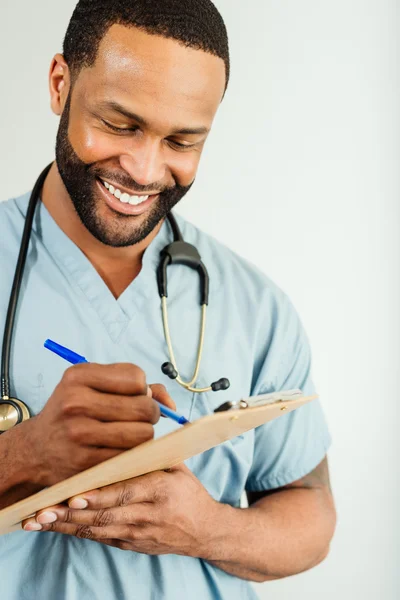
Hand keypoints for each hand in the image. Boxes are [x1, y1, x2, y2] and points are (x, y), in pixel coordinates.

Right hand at [23, 362, 175, 486]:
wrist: (34, 450)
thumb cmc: (72, 414)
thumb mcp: (92, 386)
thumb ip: (135, 386)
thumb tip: (171, 404)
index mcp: (78, 376)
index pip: (136, 377)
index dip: (142, 389)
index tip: (132, 397)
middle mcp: (76, 402)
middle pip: (144, 406)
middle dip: (149, 413)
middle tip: (137, 418)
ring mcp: (80, 432)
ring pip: (142, 433)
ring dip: (143, 435)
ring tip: (128, 433)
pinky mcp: (86, 461)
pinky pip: (131, 456)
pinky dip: (132, 453)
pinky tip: (118, 449)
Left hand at [23, 464, 222, 558]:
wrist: (205, 530)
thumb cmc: (188, 492)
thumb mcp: (178, 466)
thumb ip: (155, 450)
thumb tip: (134, 425)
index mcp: (161, 491)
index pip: (127, 493)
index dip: (100, 496)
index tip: (76, 494)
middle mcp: (148, 515)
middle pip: (105, 516)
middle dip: (72, 513)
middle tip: (44, 509)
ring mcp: (138, 533)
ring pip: (97, 530)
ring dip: (66, 525)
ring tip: (40, 519)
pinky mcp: (131, 544)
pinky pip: (100, 539)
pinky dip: (76, 532)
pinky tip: (56, 527)